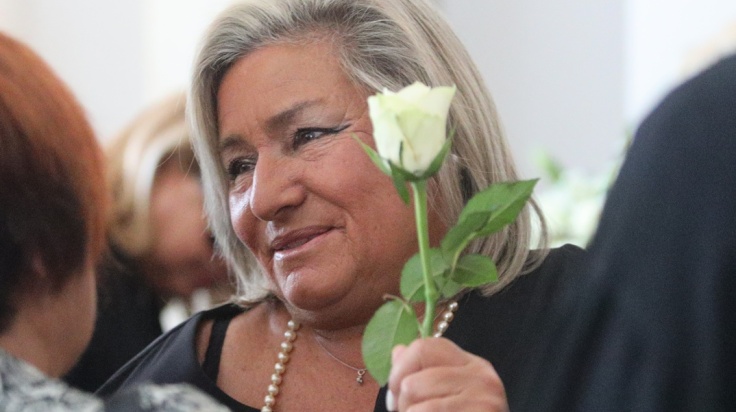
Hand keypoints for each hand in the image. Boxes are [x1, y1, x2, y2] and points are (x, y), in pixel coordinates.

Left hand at [386, 338, 507, 411]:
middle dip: (400, 405)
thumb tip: (398, 352)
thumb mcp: (444, 394)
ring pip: (415, 408)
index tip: (396, 393)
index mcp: (472, 365)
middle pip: (412, 382)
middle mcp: (483, 379)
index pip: (425, 347)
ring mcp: (484, 403)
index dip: (400, 370)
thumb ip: (421, 373)